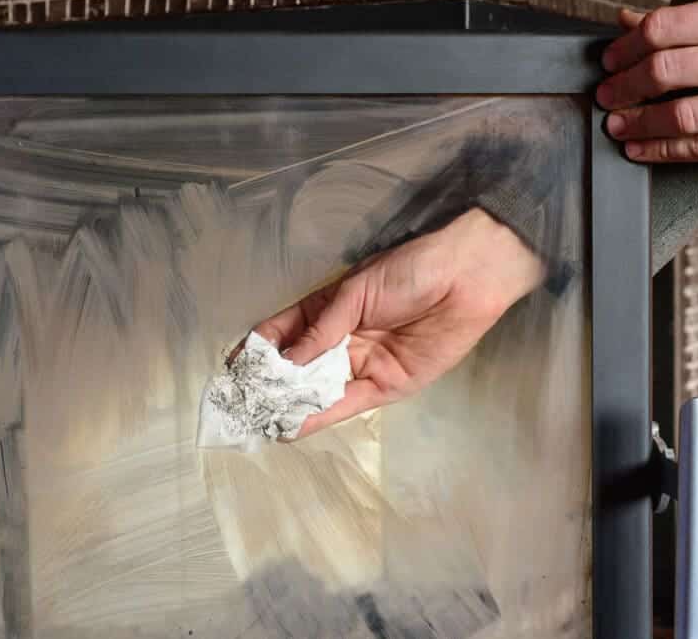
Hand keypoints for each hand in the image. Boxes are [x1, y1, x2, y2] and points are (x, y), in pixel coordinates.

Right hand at [237, 209, 545, 438]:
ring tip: (258, 422)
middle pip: (296, 369)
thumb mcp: (355, 293)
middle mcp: (339, 341)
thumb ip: (321, 330)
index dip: (255, 352)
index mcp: (326, 310)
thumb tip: (284, 364)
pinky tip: (293, 426)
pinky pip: (347, 405)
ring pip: (318, 391)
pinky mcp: (387, 386)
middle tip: (239, 407)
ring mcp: (361, 365)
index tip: (232, 371)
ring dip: (290, 406)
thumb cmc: (409, 271)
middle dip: (269, 387)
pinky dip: (320, 416)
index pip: (281, 334)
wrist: (466, 278)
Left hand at [597, 0, 697, 162]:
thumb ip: (691, 21)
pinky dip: (664, 150)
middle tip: (606, 95)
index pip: (665, 30)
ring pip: (680, 117)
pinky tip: (642, 149)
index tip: (610, 59)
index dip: (626, 47)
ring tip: (617, 124)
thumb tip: (630, 22)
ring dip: (638, 123)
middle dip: (624, 87)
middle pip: (664, 73)